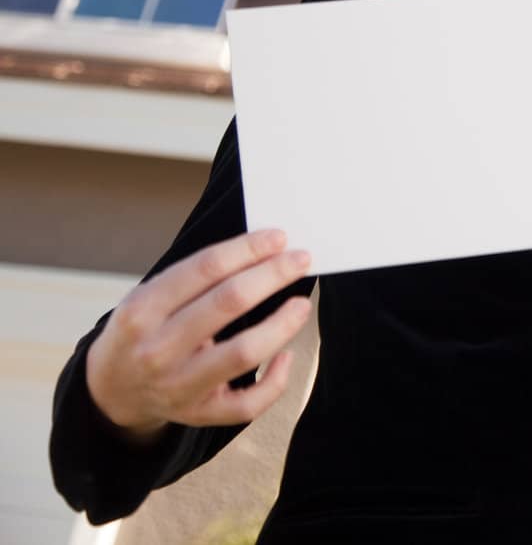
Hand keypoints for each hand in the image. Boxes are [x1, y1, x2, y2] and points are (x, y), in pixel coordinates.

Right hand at [85, 229, 314, 439]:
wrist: (111, 389)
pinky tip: (286, 356)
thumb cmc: (144, 331)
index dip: (248, 249)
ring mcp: (178, 385)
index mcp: (142, 310)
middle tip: (301, 259)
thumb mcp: (148, 297)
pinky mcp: (199, 413)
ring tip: (301, 305)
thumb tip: (263, 251)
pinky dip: (275, 380)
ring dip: (282, 324)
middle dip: (272, 275)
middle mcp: (158, 348)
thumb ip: (196, 278)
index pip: (205, 269)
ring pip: (244, 352)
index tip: (279, 237)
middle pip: (229, 303)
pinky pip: (247, 404)